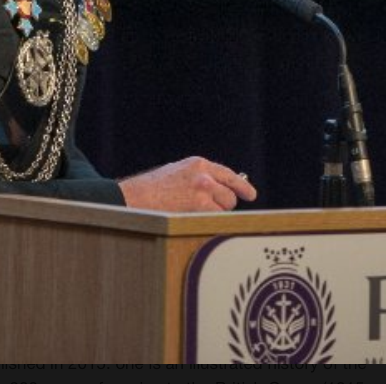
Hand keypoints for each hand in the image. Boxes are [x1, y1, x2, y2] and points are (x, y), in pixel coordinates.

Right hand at [117, 156, 257, 212]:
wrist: (134, 198)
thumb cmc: (151, 190)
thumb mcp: (177, 173)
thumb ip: (198, 177)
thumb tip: (218, 188)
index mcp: (198, 164)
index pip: (228, 174)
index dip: (241, 186)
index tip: (251, 195)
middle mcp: (204, 174)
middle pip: (229, 195)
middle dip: (223, 205)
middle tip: (207, 212)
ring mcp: (204, 190)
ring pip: (225, 208)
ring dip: (214, 214)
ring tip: (192, 214)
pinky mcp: (200, 205)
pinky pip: (216, 218)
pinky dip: (209, 222)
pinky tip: (193, 219)